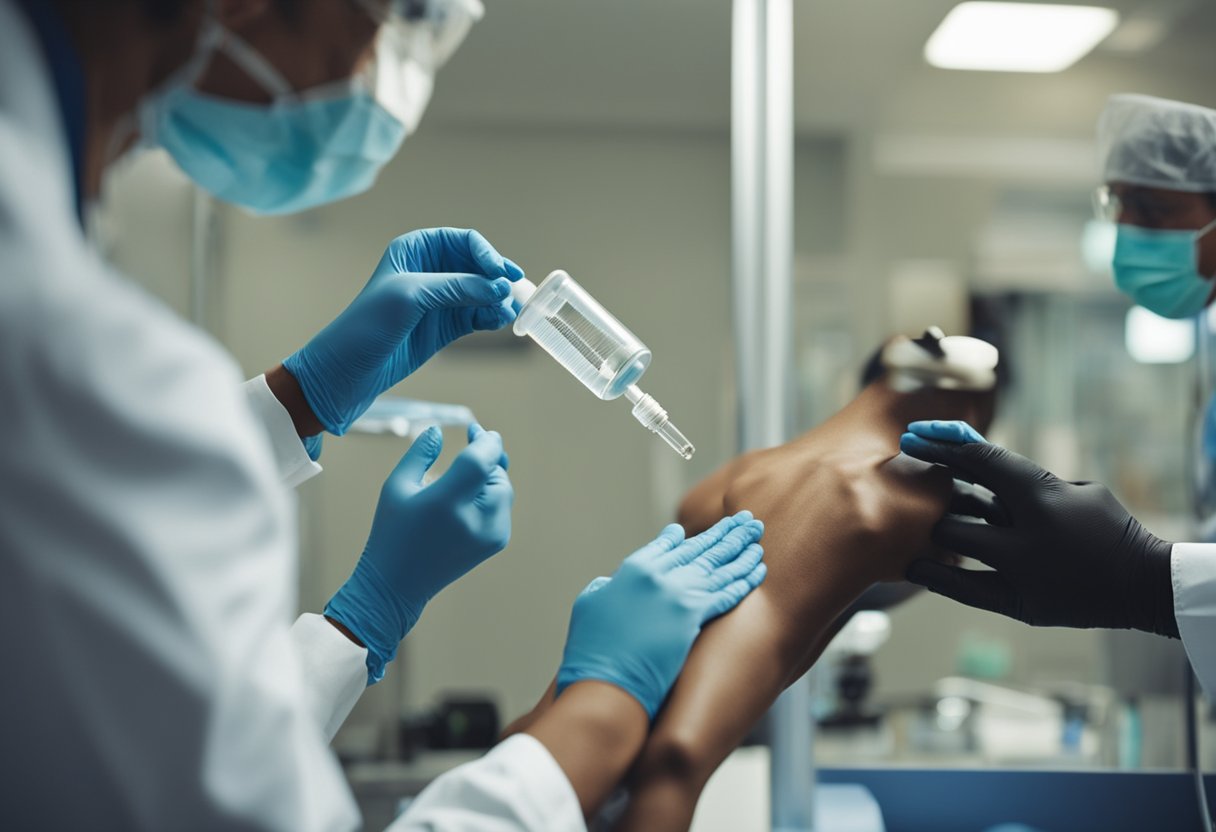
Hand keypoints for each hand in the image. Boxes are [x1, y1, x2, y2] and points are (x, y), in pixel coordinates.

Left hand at [283, 228, 523, 434]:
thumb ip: (456, 287)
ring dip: (498, 300)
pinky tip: (499, 321)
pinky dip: (491, 317)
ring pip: (482, 292)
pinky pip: (477, 315)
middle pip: (478, 265)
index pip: (463, 241)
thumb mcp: (410, 297)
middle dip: (497, 278)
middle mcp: (430, 271)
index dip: (487, 255)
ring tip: (508, 312)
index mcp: (415, 250)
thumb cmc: (366, 327)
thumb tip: (498, 287)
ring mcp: (440, 300)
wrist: (347, 372)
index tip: (502, 274)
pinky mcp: (445, 327)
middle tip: (515, 292)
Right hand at [326, 423, 513, 680]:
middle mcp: (476, 518)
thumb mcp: (396, 486)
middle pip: (497, 473)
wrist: (398, 585)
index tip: (475, 427)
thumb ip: (419, 454)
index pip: (481, 460)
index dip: (484, 439)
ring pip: (504, 490)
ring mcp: (490, 534)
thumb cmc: (392, 532)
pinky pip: (503, 507)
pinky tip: (472, 491)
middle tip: (473, 440)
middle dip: (488, 456)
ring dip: (491, 474)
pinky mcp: (496, 543)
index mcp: (447, 502)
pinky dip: (493, 494)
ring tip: (471, 467)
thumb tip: (438, 430)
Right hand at [556, 513, 766, 717]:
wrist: (605, 683)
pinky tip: (759, 568)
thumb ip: (603, 588)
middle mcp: (658, 575)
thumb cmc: (590, 652)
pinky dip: (745, 579)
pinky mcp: (693, 617)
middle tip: (747, 520)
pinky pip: (727, 592)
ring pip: (718, 565)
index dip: (688, 537)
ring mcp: (677, 594)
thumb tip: (610, 582)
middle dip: (726, 533)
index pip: (666, 546)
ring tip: (758, 535)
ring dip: (741, 549)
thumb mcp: (588, 607)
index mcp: (632, 570)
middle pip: (699, 549)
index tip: (704, 530)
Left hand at [898, 420, 1177, 636]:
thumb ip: (1024, 482)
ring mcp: (1021, 573)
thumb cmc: (1106, 526)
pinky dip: (938, 575)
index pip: (980, 461)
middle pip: (954, 512)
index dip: (942, 446)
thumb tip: (973, 467)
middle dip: (933, 500)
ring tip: (909, 529)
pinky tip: (915, 566)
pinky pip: (964, 590)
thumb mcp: (1073, 490)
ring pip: (956, 546)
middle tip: (915, 490)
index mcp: (1043, 496)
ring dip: (934, 534)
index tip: (913, 438)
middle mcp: (1026, 535)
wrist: (1143, 584)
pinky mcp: (1020, 604)